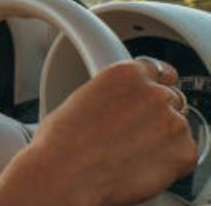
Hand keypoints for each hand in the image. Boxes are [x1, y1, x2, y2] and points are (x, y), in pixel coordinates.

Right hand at [0, 58, 197, 205]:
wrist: (65, 175)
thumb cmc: (61, 143)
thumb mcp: (81, 101)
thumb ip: (112, 95)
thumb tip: (119, 105)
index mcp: (126, 74)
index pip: (159, 70)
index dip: (156, 85)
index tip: (155, 93)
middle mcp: (153, 92)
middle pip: (171, 99)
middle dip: (156, 115)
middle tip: (132, 134)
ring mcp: (172, 121)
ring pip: (177, 128)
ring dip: (161, 139)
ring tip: (129, 154)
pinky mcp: (183, 151)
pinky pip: (183, 154)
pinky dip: (167, 163)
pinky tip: (138, 167)